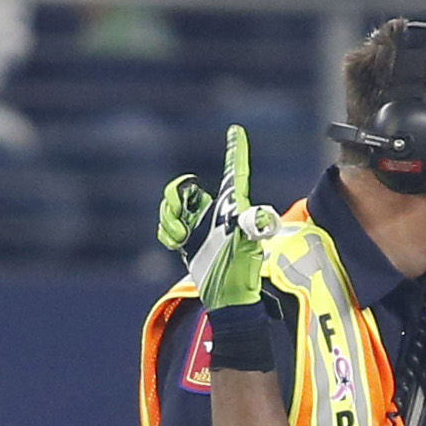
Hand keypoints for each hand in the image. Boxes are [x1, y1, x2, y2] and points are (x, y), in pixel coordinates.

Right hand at [157, 126, 271, 308]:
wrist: (226, 295)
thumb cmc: (241, 271)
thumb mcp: (249, 247)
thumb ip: (252, 229)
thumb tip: (259, 218)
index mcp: (232, 205)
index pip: (234, 171)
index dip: (235, 149)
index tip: (236, 130)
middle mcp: (216, 209)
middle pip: (185, 186)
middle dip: (174, 201)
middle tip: (181, 225)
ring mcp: (200, 222)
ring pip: (171, 204)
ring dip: (169, 221)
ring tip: (182, 240)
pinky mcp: (187, 235)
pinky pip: (166, 222)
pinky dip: (166, 232)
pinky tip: (178, 245)